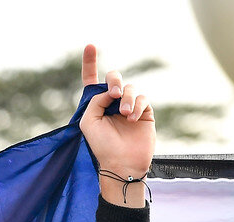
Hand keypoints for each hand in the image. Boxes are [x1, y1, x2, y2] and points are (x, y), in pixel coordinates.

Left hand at [78, 45, 154, 207]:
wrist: (121, 163)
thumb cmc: (101, 145)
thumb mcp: (89, 122)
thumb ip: (96, 100)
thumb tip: (112, 91)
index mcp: (95, 104)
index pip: (91, 79)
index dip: (90, 62)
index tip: (90, 45)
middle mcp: (112, 103)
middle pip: (114, 78)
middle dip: (114, 81)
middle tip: (114, 95)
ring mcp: (129, 106)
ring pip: (131, 88)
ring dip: (128, 99)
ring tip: (125, 114)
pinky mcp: (144, 112)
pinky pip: (143, 99)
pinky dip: (137, 105)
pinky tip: (132, 118)